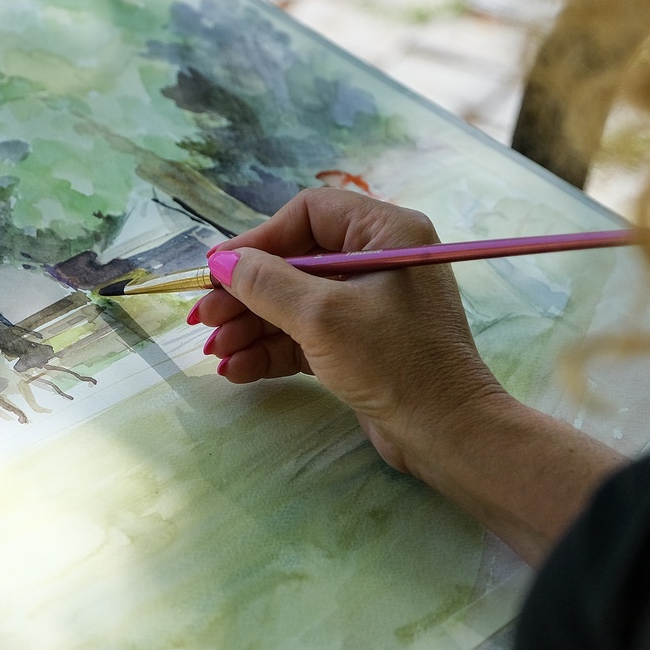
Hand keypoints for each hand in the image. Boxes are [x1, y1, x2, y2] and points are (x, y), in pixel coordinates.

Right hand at [190, 188, 504, 478]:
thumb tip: (221, 262)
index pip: (308, 216)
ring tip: (215, 353)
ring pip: (295, 305)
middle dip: (246, 294)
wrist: (446, 434)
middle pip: (295, 263)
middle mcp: (379, 261)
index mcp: (386, 233)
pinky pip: (306, 338)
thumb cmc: (394, 362)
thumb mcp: (323, 317)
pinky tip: (237, 370)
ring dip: (251, 328)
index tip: (218, 271)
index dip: (258, 241)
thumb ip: (267, 284)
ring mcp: (370, 306)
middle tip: (203, 320)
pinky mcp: (360, 347)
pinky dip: (272, 351)